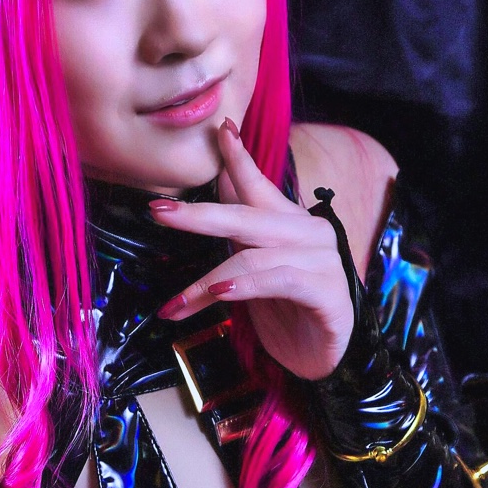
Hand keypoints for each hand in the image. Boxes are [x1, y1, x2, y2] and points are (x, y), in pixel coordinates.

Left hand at [151, 120, 354, 379]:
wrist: (321, 357)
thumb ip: (239, 232)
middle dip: (199, 214)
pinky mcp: (328, 294)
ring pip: (253, 256)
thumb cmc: (286, 310)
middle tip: (159, 212)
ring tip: (176, 302)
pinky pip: (279, 281)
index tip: (220, 129)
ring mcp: (322, 261)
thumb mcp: (254, 267)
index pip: (259, 184)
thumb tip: (214, 191)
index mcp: (290, 222)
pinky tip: (222, 292)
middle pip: (247, 216)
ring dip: (207, 281)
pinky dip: (246, 286)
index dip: (239, 158)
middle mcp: (309, 233)